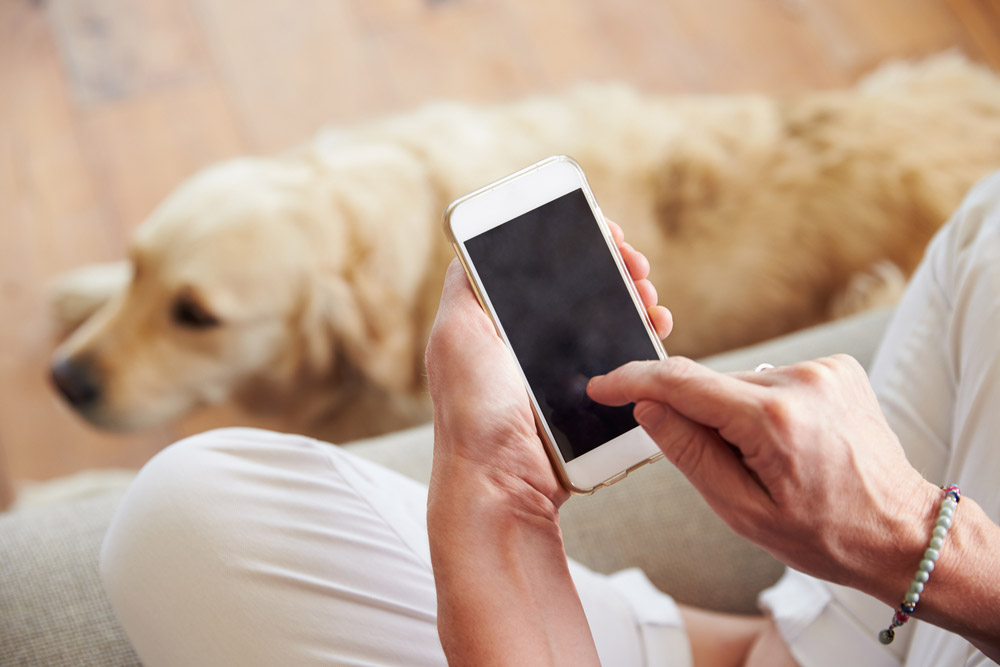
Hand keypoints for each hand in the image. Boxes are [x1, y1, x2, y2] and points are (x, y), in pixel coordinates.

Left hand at [425, 220, 670, 509]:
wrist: (502, 485)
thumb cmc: (474, 412)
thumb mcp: (457, 336)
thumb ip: (466, 289)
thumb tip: (472, 249)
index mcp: (498, 324)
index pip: (541, 266)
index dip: (573, 242)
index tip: (604, 233)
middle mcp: (529, 344)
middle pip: (580, 288)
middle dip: (614, 269)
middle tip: (636, 267)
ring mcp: (560, 372)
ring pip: (606, 320)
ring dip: (633, 301)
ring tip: (649, 299)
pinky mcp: (588, 399)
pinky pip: (621, 360)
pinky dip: (641, 340)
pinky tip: (654, 328)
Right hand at [587, 354, 938, 598]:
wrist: (901, 531)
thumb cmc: (823, 533)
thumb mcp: (742, 511)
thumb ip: (689, 452)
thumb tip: (648, 407)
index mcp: (773, 420)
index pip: (680, 381)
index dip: (631, 380)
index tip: (601, 386)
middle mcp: (800, 380)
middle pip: (710, 383)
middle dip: (695, 415)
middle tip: (722, 466)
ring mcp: (823, 369)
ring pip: (740, 382)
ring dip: (733, 413)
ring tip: (769, 461)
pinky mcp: (836, 367)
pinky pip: (771, 379)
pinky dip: (762, 406)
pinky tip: (789, 442)